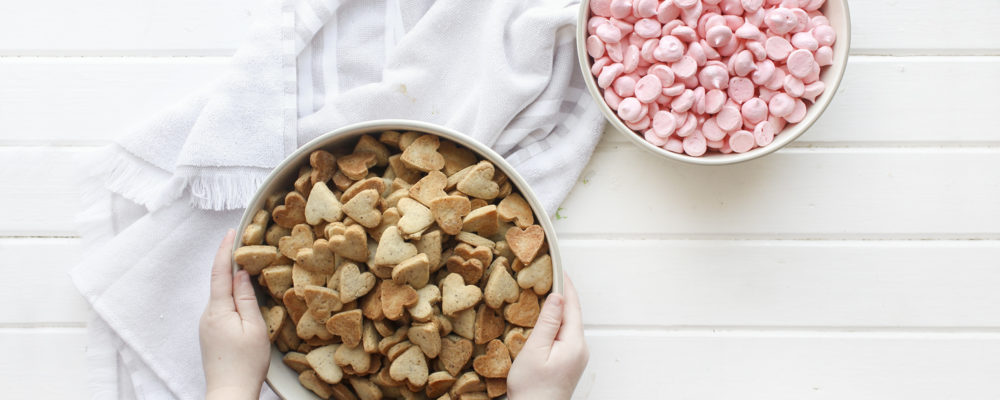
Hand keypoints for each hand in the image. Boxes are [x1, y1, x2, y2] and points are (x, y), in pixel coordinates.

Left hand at [199, 229, 269, 399]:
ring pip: (222, 296)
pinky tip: (245, 297)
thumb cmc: (245, 364)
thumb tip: (241, 273)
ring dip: (233, 280)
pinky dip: (233, 297)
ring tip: (250, 267)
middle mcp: (208, 314)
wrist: (229, 393)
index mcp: (218, 310)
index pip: (220, 272)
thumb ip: (246, 298)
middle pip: (219, 282)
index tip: (231, 231)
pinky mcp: (212, 334)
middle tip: (246, 244)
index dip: (225, 250)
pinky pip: (223, 308)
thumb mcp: (253, 327)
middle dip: (230, 262)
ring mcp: (208, 325)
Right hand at [507, 273, 588, 399]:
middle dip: (562, 294)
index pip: (572, 305)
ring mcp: (576, 356)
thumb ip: (548, 322)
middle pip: (572, 313)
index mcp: (574, 343)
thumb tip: (558, 297)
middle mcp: (580, 348)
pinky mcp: (569, 362)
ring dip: (558, 309)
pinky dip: (556, 322)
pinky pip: (565, 335)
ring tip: (544, 292)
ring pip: (568, 324)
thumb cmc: (532, 389)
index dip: (566, 285)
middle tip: (547, 275)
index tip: (558, 267)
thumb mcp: (536, 350)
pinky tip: (544, 319)